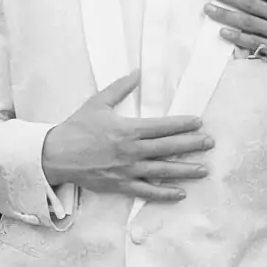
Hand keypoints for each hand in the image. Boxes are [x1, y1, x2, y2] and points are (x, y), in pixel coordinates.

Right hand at [41, 73, 211, 201]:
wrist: (56, 155)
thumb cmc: (76, 128)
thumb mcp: (97, 103)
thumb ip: (120, 88)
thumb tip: (136, 73)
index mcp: (128, 129)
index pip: (162, 126)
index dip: (183, 124)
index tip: (199, 122)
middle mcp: (131, 151)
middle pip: (168, 148)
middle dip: (192, 145)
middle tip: (210, 143)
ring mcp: (127, 170)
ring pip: (162, 171)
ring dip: (185, 170)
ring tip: (203, 170)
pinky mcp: (120, 185)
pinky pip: (147, 192)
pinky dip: (164, 194)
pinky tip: (180, 193)